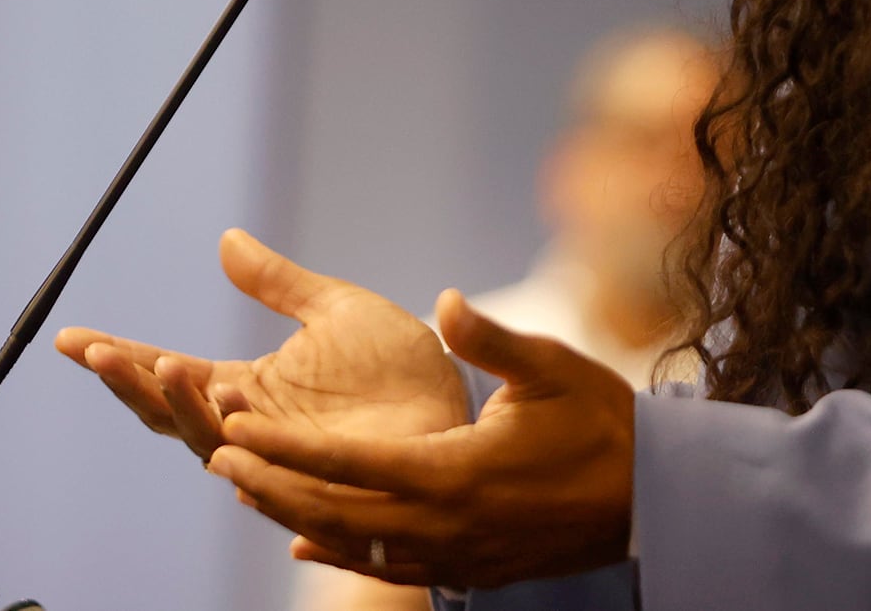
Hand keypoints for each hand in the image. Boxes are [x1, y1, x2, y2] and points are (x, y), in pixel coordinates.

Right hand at [54, 229, 468, 464]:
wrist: (457, 407)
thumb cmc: (401, 366)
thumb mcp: (336, 309)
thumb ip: (278, 284)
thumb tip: (227, 241)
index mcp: (250, 386)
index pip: (170, 373)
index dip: (120, 357)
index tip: (68, 336)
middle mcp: (253, 426)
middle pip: (172, 412)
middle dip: (132, 383)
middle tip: (99, 352)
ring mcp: (280, 455)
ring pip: (210, 441)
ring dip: (181, 407)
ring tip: (163, 365)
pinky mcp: (315, 477)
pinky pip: (267, 471)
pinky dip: (241, 448)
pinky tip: (224, 421)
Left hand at [206, 288, 635, 590]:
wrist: (653, 497)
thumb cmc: (603, 422)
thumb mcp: (551, 367)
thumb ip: (491, 337)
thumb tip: (444, 301)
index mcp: (454, 472)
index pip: (347, 465)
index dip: (284, 448)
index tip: (235, 426)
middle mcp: (444, 524)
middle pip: (334, 515)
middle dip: (271, 485)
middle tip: (217, 455)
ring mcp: (456, 555)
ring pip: (354, 546)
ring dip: (296, 517)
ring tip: (248, 489)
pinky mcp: (470, 568)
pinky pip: (388, 566)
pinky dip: (340, 551)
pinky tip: (307, 539)